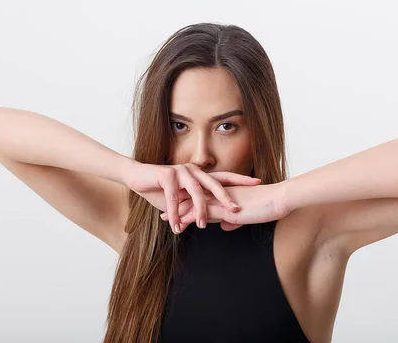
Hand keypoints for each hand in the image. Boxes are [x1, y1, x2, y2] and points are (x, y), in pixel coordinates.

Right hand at [124, 162, 261, 233]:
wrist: (138, 178)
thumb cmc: (161, 191)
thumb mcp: (183, 202)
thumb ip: (199, 208)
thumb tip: (216, 221)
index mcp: (201, 175)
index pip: (225, 177)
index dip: (241, 180)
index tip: (259, 183)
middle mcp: (194, 171)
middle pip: (215, 184)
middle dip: (226, 198)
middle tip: (237, 210)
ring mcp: (181, 171)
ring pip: (195, 193)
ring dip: (199, 211)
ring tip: (202, 225)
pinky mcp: (167, 175)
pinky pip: (174, 197)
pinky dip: (175, 213)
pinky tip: (176, 225)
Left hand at [161, 183, 289, 231]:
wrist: (279, 199)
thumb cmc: (268, 205)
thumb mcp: (247, 213)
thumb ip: (234, 218)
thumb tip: (226, 225)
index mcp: (225, 192)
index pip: (201, 195)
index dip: (187, 201)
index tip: (174, 205)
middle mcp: (219, 193)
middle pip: (191, 198)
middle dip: (175, 205)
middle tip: (161, 210)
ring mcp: (221, 200)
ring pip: (193, 205)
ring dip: (177, 213)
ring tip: (163, 220)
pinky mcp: (224, 208)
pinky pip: (202, 213)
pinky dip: (188, 219)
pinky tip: (179, 226)